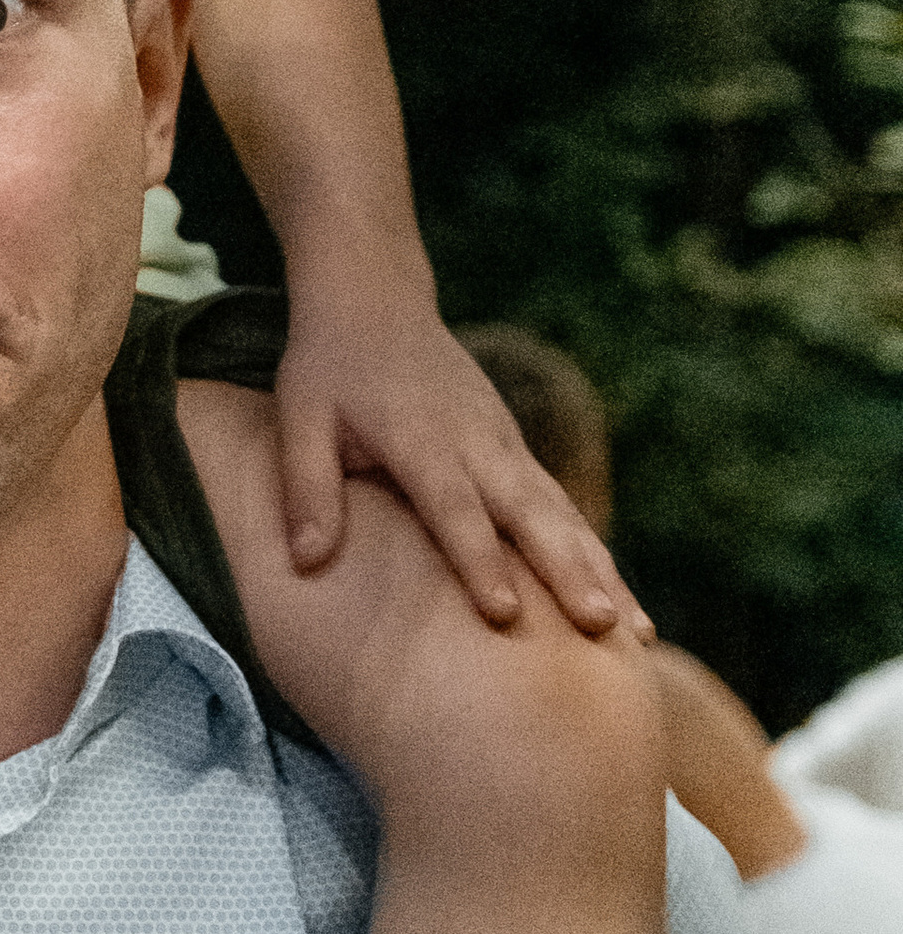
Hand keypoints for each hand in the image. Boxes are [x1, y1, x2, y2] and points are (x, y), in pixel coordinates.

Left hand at [274, 289, 645, 640]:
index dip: (479, 559)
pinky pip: (562, 506)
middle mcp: (476, 441)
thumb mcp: (299, 418)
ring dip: (600, 569)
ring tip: (634, 631)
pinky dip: (594, 553)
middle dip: (568, 570)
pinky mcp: (517, 450)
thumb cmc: (330, 367)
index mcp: (421, 437)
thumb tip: (306, 563)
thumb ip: (307, 488)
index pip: (454, 506)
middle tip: (600, 625)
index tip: (505, 614)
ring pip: (561, 512)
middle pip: (530, 512)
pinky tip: (622, 602)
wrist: (376, 302)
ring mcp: (505, 443)